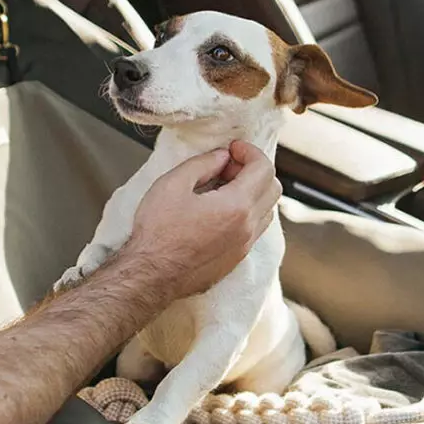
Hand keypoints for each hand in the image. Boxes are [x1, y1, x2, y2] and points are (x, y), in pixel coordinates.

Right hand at [125, 140, 281, 300]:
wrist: (150, 275)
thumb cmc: (157, 233)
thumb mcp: (173, 184)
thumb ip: (202, 164)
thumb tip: (221, 157)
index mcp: (236, 207)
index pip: (263, 169)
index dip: (250, 151)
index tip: (233, 148)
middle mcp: (247, 228)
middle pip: (273, 188)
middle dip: (254, 170)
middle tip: (228, 166)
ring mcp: (243, 247)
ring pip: (267, 211)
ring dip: (253, 192)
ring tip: (223, 188)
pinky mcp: (235, 260)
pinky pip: (254, 230)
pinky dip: (246, 213)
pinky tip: (220, 210)